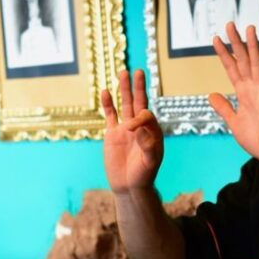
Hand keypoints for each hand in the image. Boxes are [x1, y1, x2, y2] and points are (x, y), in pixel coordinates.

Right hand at [102, 70, 163, 193]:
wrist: (129, 187)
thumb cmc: (143, 176)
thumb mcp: (149, 163)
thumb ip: (148, 147)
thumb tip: (141, 130)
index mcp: (153, 132)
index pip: (146, 115)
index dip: (139, 117)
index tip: (130, 128)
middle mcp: (141, 127)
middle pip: (139, 102)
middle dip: (139, 87)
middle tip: (139, 71)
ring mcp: (126, 129)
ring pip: (125, 105)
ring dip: (124, 90)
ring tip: (123, 73)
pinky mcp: (113, 134)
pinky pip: (110, 115)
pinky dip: (108, 104)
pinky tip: (105, 91)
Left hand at [209, 23, 258, 168]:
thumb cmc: (257, 138)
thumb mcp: (233, 122)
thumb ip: (224, 107)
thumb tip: (211, 95)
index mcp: (244, 93)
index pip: (232, 68)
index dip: (224, 54)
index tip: (216, 39)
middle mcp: (254, 89)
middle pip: (244, 61)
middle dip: (237, 43)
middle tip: (230, 25)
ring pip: (258, 65)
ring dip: (254, 47)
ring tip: (249, 29)